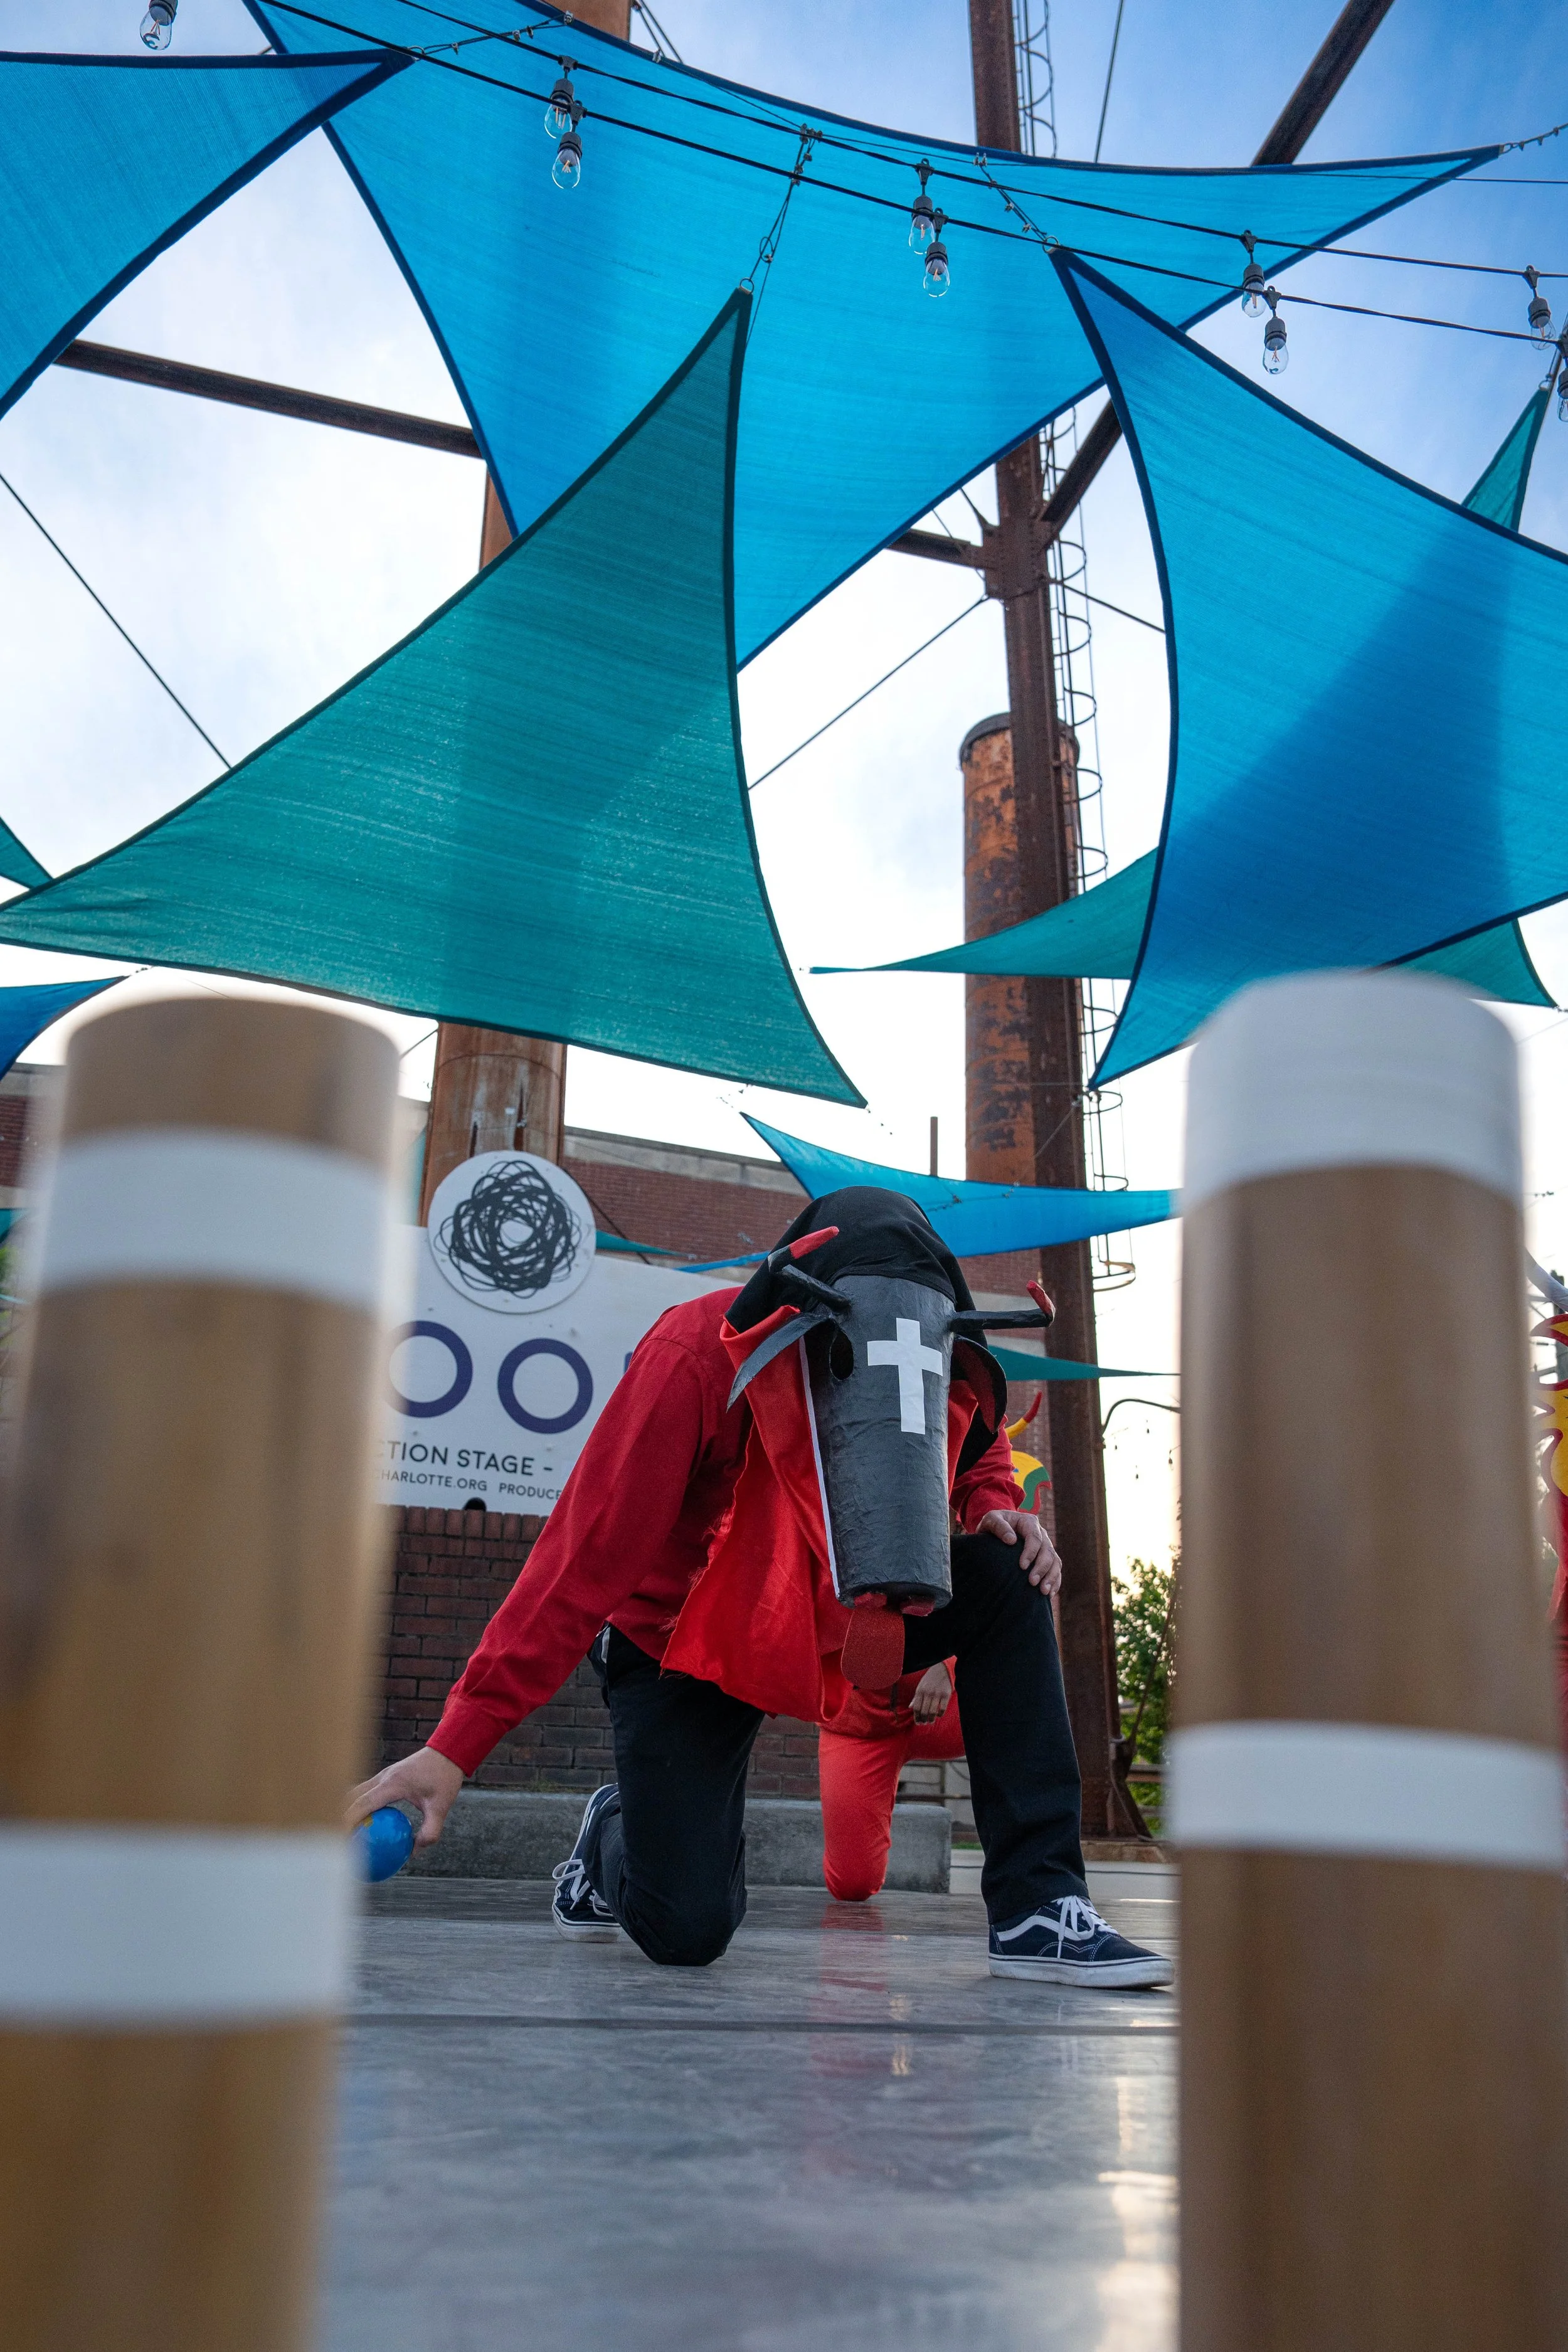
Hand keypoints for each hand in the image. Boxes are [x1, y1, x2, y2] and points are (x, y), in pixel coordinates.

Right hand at [346, 1745, 463, 1849]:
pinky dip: (360, 1805)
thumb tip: (415, 1852)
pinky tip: (366, 1821)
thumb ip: (430, 1831)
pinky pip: (367, 1791)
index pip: (363, 1803)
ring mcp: (383, 1775)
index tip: (341, 1837)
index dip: (348, 1820)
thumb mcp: (441, 1807)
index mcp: (393, 1784)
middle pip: (353, 1797)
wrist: (448, 1751)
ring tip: (349, 1832)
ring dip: (350, 1809)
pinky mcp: (386, 1776)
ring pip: (357, 1792)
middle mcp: (383, 1778)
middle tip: (341, 1839)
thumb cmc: (444, 1777)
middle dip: (342, 1817)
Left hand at [910, 1661, 952, 1723]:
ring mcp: (937, 1693)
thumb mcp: (921, 1686)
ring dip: (931, 1719)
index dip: (916, 1717)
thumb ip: (916, 1697)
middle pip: (924, 1711)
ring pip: (932, 1712)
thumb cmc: (930, 1679)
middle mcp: (927, 1692)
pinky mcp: (946, 1694)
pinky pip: (942, 1708)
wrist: (942, 1669)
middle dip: (924, 1720)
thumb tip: (910, 1707)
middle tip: (925, 1723)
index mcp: (920, 1691)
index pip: (916, 1708)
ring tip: (931, 1721)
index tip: (918, 1722)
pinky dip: (940, 1714)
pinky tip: (939, 1715)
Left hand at [976, 1507, 1061, 1595]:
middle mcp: (1041, 1533)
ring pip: (1055, 1561)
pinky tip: (1048, 1594)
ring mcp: (1045, 1546)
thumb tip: (1011, 1540)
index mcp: (1029, 1522)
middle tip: (1032, 1582)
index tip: (1022, 1566)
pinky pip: (1056, 1569)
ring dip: (1051, 1577)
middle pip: (1048, 1551)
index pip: (1035, 1537)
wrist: (996, 1531)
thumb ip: (999, 1526)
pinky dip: (1055, 1581)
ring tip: (1043, 1592)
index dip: (1031, 1552)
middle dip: (1042, 1567)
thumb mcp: (990, 1520)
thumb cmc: (992, 1525)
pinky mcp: (1046, 1558)